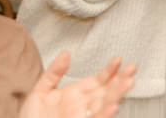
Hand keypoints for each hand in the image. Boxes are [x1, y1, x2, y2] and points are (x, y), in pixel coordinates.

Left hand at [19, 52, 135, 117]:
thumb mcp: (41, 89)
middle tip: (133, 68)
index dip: (109, 70)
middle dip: (120, 80)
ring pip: (104, 105)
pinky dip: (104, 114)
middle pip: (107, 91)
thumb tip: (67, 53)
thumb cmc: (32, 115)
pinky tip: (113, 107)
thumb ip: (54, 72)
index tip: (118, 59)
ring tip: (128, 83)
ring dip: (117, 95)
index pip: (98, 80)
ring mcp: (82, 117)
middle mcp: (83, 105)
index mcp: (77, 93)